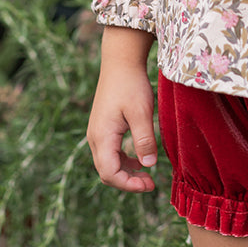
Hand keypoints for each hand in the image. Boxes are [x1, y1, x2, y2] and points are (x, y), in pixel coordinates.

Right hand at [87, 26, 158, 192]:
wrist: (120, 62)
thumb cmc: (131, 84)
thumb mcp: (141, 112)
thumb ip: (144, 140)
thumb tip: (149, 165)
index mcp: (102, 136)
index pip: (109, 173)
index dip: (129, 185)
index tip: (150, 184)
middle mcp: (95, 137)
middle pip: (107, 172)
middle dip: (128, 182)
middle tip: (151, 184)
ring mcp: (98, 132)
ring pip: (108, 163)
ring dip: (126, 173)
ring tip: (148, 176)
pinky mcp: (103, 127)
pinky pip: (110, 152)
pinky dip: (124, 161)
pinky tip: (140, 160)